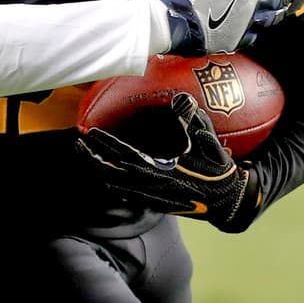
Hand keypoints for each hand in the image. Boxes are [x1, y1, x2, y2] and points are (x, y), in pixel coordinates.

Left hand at [75, 93, 260, 232]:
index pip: (124, 154)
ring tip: (84, 156)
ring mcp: (151, 196)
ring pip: (115, 184)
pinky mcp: (154, 203)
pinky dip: (111, 182)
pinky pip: (125, 193)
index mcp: (159, 169)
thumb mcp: (207, 142)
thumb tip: (182, 99)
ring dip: (98, 170)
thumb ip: (192, 121)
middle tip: (76, 144)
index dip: (105, 144)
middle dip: (91, 158)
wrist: (228, 202)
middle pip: (110, 172)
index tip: (87, 133)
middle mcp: (150, 184)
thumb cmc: (218, 169)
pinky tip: (104, 175)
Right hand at [149, 0, 295, 55]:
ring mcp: (244, 25)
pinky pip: (253, 36)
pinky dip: (258, 31)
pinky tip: (258, 29)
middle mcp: (249, 5)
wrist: (172, 21)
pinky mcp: (234, 41)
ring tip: (281, 12)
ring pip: (269, 20)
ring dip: (277, 14)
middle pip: (276, 1)